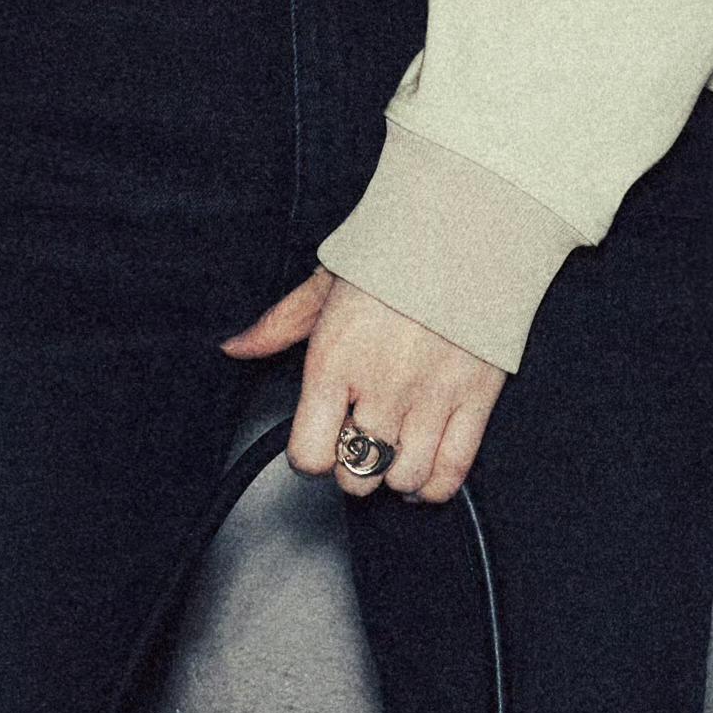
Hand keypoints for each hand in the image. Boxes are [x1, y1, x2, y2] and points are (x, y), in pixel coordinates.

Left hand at [220, 265, 504, 501]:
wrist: (467, 226)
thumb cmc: (395, 250)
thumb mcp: (325, 282)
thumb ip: (279, 324)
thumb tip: (236, 347)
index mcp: (335, 361)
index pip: (309, 454)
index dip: (309, 456)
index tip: (317, 441)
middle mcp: (381, 387)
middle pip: (355, 475)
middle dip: (351, 466)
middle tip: (357, 442)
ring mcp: (431, 397)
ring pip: (403, 479)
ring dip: (392, 476)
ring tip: (391, 454)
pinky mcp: (476, 399)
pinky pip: (453, 470)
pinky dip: (435, 485)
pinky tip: (423, 472)